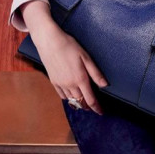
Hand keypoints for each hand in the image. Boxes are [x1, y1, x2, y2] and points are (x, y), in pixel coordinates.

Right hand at [20, 0, 108, 114]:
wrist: (49, 42)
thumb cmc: (70, 46)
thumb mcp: (86, 57)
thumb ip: (95, 73)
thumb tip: (104, 85)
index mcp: (80, 78)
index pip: (90, 99)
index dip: (96, 107)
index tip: (101, 112)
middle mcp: (69, 84)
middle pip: (80, 102)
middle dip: (88, 106)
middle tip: (94, 107)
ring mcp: (60, 84)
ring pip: (71, 100)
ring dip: (78, 103)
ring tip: (84, 103)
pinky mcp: (53, 81)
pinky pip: (62, 95)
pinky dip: (68, 98)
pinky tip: (72, 96)